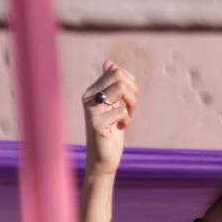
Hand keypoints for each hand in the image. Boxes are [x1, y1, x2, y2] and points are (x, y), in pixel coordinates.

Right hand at [81, 60, 138, 176]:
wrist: (103, 158)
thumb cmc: (111, 131)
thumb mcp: (114, 105)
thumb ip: (111, 85)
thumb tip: (109, 63)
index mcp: (92, 91)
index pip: (116, 71)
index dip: (130, 84)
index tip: (128, 100)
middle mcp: (88, 97)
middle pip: (119, 76)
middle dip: (133, 91)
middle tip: (130, 108)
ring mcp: (90, 110)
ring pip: (122, 88)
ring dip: (131, 104)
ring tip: (127, 116)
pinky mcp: (96, 124)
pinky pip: (121, 110)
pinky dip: (126, 119)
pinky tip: (120, 127)